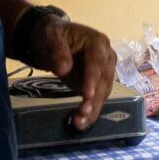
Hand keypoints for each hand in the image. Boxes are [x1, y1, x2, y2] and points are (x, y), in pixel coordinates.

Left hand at [27, 15, 118, 130]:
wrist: (53, 42)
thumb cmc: (53, 36)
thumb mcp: (51, 38)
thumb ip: (58, 52)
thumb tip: (64, 69)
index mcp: (97, 42)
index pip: (97, 62)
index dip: (93, 79)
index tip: (87, 95)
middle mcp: (107, 57)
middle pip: (103, 80)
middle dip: (93, 99)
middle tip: (82, 113)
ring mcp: (104, 72)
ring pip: (102, 93)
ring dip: (92, 109)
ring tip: (79, 123)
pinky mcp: (98, 85)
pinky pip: (96, 100)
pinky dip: (90, 112)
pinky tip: (81, 123)